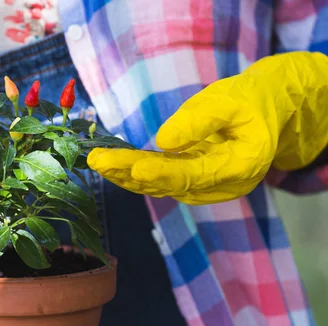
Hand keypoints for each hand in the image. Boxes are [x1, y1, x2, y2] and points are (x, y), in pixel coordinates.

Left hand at [88, 52, 327, 204]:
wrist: (267, 108)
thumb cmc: (251, 99)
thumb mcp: (231, 100)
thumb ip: (200, 121)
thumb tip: (163, 142)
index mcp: (240, 166)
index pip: (193, 175)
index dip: (161, 173)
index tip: (132, 167)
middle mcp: (222, 185)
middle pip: (170, 184)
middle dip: (130, 173)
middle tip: (97, 160)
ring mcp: (206, 186)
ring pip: (161, 186)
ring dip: (126, 176)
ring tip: (97, 161)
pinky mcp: (192, 179)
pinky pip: (160, 179)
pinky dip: (134, 172)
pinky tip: (111, 164)